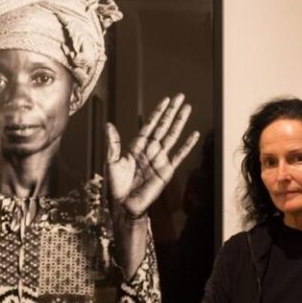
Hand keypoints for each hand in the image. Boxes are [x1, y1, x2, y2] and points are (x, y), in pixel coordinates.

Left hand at [105, 94, 199, 218]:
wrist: (124, 205)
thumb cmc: (116, 186)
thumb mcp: (111, 162)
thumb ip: (113, 143)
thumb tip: (108, 124)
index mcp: (136, 147)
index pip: (150, 125)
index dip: (157, 112)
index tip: (165, 100)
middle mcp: (150, 150)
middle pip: (163, 126)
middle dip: (172, 112)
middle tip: (180, 97)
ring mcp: (159, 159)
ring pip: (172, 136)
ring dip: (180, 122)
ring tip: (187, 109)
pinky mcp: (166, 171)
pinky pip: (179, 155)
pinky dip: (187, 145)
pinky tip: (194, 134)